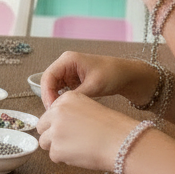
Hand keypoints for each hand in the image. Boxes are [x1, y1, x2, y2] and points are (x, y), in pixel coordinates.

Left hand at [36, 92, 137, 172]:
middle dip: (52, 135)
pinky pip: (54, 156)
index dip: (59, 123)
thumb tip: (53, 127)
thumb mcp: (89, 108)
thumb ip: (69, 114)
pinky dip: (65, 159)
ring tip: (77, 148)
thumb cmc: (112, 128)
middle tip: (70, 141)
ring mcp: (55, 130)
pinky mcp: (57, 149)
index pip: (50, 113)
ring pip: (44, 143)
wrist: (123, 141)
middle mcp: (57, 111)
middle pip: (42, 127)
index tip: (72, 129)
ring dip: (57, 148)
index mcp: (66, 98)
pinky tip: (81, 155)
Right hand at [38, 51, 152, 108]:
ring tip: (60, 113)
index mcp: (68, 60)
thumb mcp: (94, 86)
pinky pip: (61, 90)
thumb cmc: (113, 74)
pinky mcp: (72, 80)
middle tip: (54, 113)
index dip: (47, 93)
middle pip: (48, 82)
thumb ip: (75, 96)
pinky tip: (66, 108)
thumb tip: (61, 107)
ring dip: (55, 99)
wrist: (127, 75)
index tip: (52, 108)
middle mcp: (65, 64)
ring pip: (53, 87)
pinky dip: (62, 99)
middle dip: (50, 98)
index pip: (48, 77)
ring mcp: (68, 72)